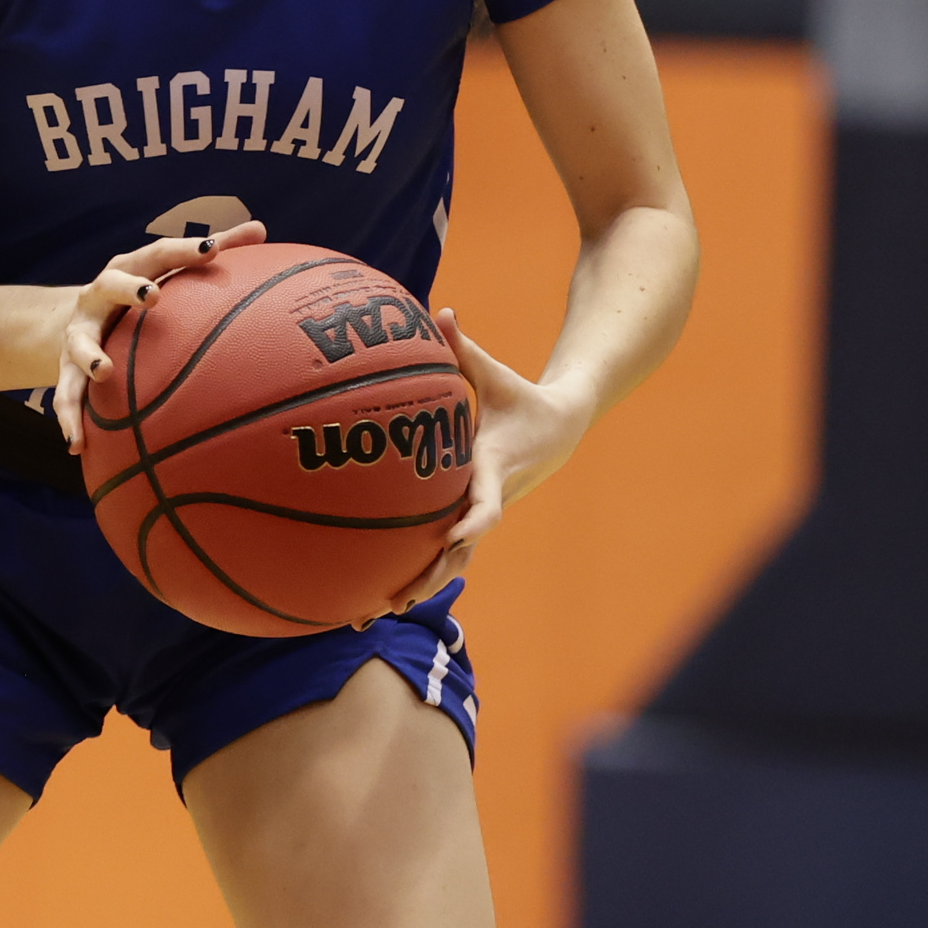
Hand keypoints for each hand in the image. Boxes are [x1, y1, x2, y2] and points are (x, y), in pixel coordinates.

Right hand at [48, 219, 266, 455]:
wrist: (70, 322)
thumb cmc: (136, 293)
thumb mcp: (165, 270)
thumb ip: (212, 249)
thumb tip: (260, 228)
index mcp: (129, 270)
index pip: (158, 254)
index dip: (183, 250)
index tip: (211, 249)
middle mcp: (99, 297)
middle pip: (110, 286)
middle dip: (129, 290)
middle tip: (152, 296)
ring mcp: (80, 334)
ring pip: (80, 344)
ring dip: (90, 356)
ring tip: (104, 372)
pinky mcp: (66, 369)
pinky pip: (67, 395)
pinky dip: (69, 418)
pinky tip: (77, 443)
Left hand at [379, 307, 587, 613]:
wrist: (560, 429)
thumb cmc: (520, 397)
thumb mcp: (496, 373)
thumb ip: (465, 348)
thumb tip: (443, 310)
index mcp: (494, 469)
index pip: (487, 503)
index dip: (472, 521)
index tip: (452, 537)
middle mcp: (487, 500)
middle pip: (459, 550)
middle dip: (429, 577)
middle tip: (393, 603)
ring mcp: (479, 515)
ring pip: (447, 563)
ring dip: (413, 589)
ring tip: (367, 616)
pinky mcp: (469, 520)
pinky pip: (440, 554)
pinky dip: (413, 575)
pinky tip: (371, 597)